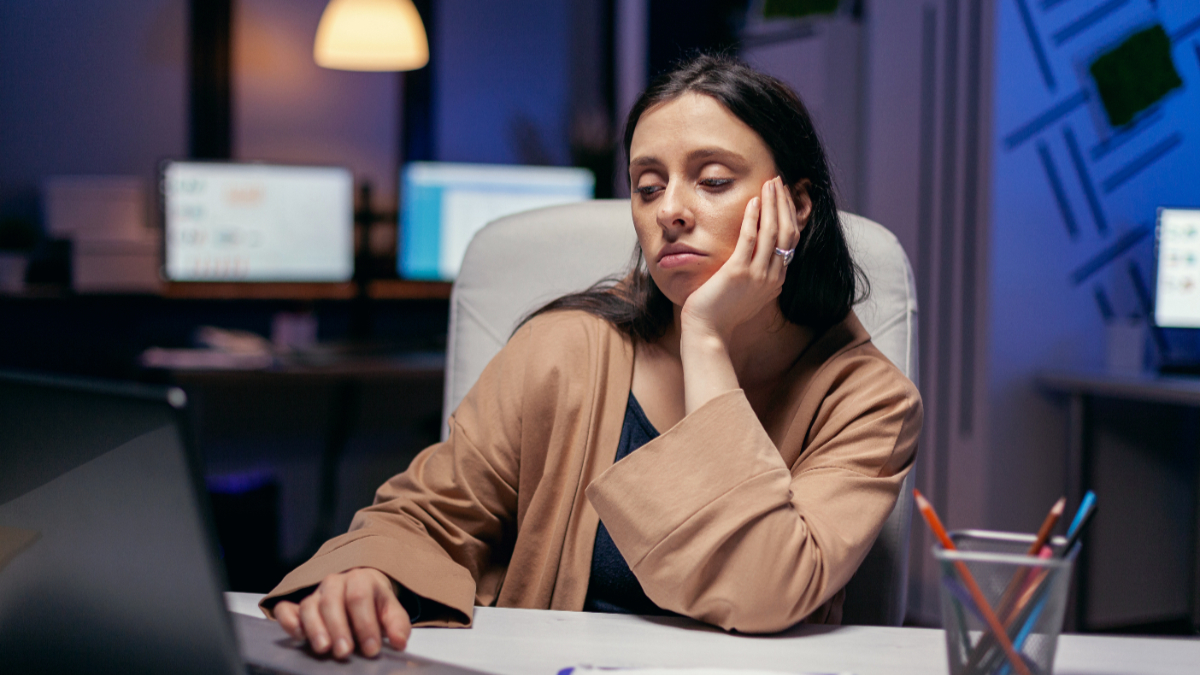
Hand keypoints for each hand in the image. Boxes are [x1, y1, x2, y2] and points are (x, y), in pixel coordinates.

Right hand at [274, 567, 411, 658]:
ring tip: (323, 648)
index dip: (365, 624)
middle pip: (332, 601)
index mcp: (360, 580)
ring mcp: (315, 593)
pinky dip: (288, 621)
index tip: (371, 649)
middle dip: (339, 628)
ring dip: (315, 628)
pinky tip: (297, 635)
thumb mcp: (391, 611)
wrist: (360, 589)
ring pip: (310, 606)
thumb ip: (397, 625)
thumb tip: (400, 642)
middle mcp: (335, 583)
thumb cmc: (375, 604)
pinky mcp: (298, 606)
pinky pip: (287, 609)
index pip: (360, 598)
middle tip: (344, 652)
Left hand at [680, 176, 802, 341]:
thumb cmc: (720, 312)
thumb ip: (754, 273)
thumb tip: (753, 255)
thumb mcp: (745, 291)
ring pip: (773, 233)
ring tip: (770, 183)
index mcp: (776, 280)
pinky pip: (750, 240)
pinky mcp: (738, 273)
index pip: (791, 241)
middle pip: (787, 232)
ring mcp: (758, 276)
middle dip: (784, 204)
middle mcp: (772, 277)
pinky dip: (753, 219)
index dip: (789, 215)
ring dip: (772, 205)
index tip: (783, 195)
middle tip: (779, 181)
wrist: (707, 332)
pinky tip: (752, 202)